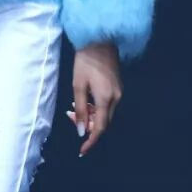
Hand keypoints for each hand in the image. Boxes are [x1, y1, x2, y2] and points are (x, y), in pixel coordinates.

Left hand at [66, 40, 121, 157]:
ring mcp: (120, 92)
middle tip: (71, 118)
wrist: (100, 40)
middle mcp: (117, 98)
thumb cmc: (85, 61)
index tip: (82, 151)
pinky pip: (108, 105)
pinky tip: (85, 101)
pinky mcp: (119, 87)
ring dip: (91, 116)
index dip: (91, 141)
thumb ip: (79, 110)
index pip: (100, 128)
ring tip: (74, 108)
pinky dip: (96, 108)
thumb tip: (80, 130)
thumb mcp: (78, 85)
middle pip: (104, 122)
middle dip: (88, 126)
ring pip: (106, 114)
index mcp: (106, 99)